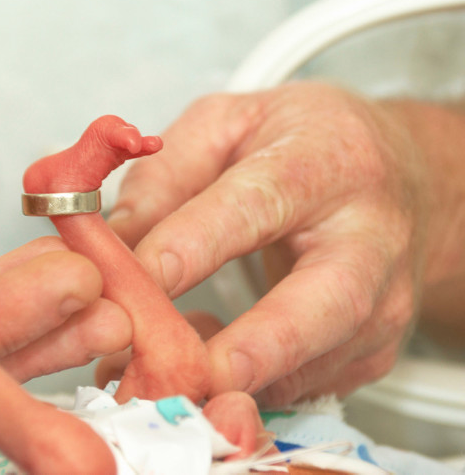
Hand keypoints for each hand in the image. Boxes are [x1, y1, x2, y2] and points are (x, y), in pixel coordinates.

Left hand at [104, 81, 464, 406]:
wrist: (400, 179)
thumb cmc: (304, 145)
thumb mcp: (228, 124)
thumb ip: (166, 175)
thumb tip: (113, 240)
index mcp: (322, 163)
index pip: (255, 206)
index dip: (193, 246)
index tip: (136, 277)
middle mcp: (368, 237)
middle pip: (325, 303)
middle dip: (256, 347)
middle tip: (187, 371)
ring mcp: (383, 303)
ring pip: (318, 361)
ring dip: (237, 381)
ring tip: (166, 370)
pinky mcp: (377, 350)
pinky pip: (309, 386)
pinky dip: (250, 388)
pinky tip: (208, 364)